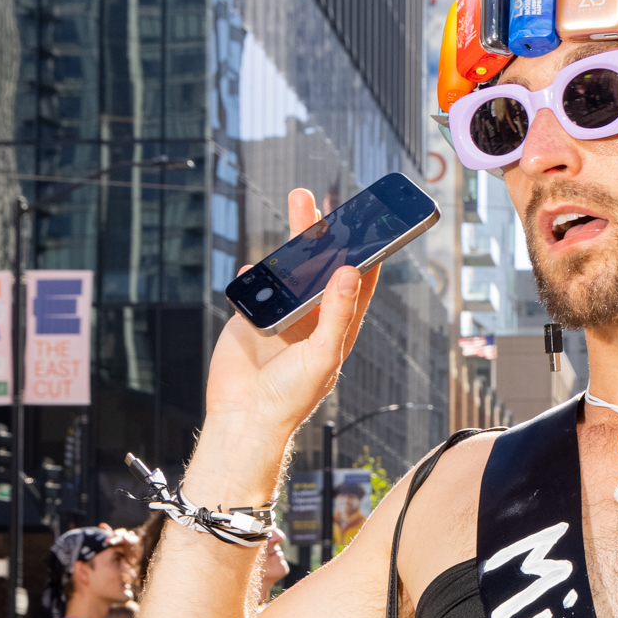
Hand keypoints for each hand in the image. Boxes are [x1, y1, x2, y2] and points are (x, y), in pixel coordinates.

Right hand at [202, 188, 379, 463]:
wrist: (243, 416)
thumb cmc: (290, 396)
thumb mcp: (322, 355)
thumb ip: (336, 314)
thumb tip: (349, 271)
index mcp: (336, 326)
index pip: (357, 282)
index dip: (366, 253)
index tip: (374, 222)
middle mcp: (311, 316)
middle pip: (321, 265)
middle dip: (324, 232)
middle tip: (328, 200)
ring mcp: (280, 314)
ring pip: (289, 267)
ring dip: (292, 239)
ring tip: (300, 202)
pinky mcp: (250, 315)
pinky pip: (256, 284)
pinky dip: (257, 271)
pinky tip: (258, 266)